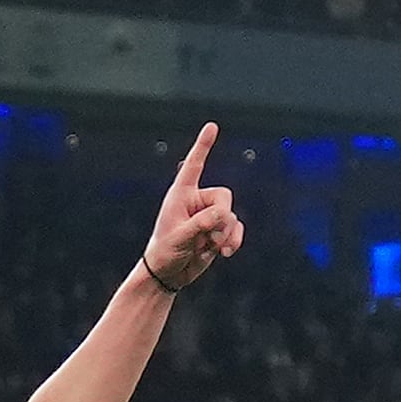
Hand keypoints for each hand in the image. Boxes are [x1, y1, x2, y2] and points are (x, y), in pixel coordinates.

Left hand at [142, 123, 244, 289]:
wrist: (167, 275)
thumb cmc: (164, 252)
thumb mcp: (179, 237)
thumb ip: (202, 224)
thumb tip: (224, 215)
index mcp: (181, 195)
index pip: (194, 165)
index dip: (203, 146)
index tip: (212, 126)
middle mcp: (196, 201)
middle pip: (224, 197)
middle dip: (221, 219)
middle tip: (208, 237)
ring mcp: (209, 216)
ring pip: (232, 216)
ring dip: (226, 234)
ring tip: (211, 248)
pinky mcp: (218, 231)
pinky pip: (236, 228)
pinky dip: (234, 239)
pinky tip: (226, 252)